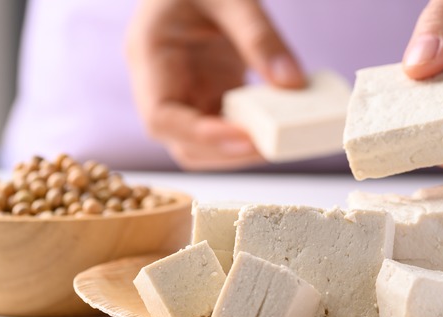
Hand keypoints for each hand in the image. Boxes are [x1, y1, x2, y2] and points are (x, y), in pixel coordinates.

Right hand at [126, 0, 304, 170]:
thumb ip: (260, 37)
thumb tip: (293, 84)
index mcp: (149, 56)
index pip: (160, 117)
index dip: (200, 137)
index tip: (244, 138)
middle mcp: (161, 84)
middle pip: (182, 144)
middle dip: (226, 152)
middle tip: (273, 145)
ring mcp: (184, 94)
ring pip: (204, 146)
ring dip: (240, 150)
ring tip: (280, 140)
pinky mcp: (208, 97)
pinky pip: (227, 129)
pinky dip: (252, 134)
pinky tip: (281, 126)